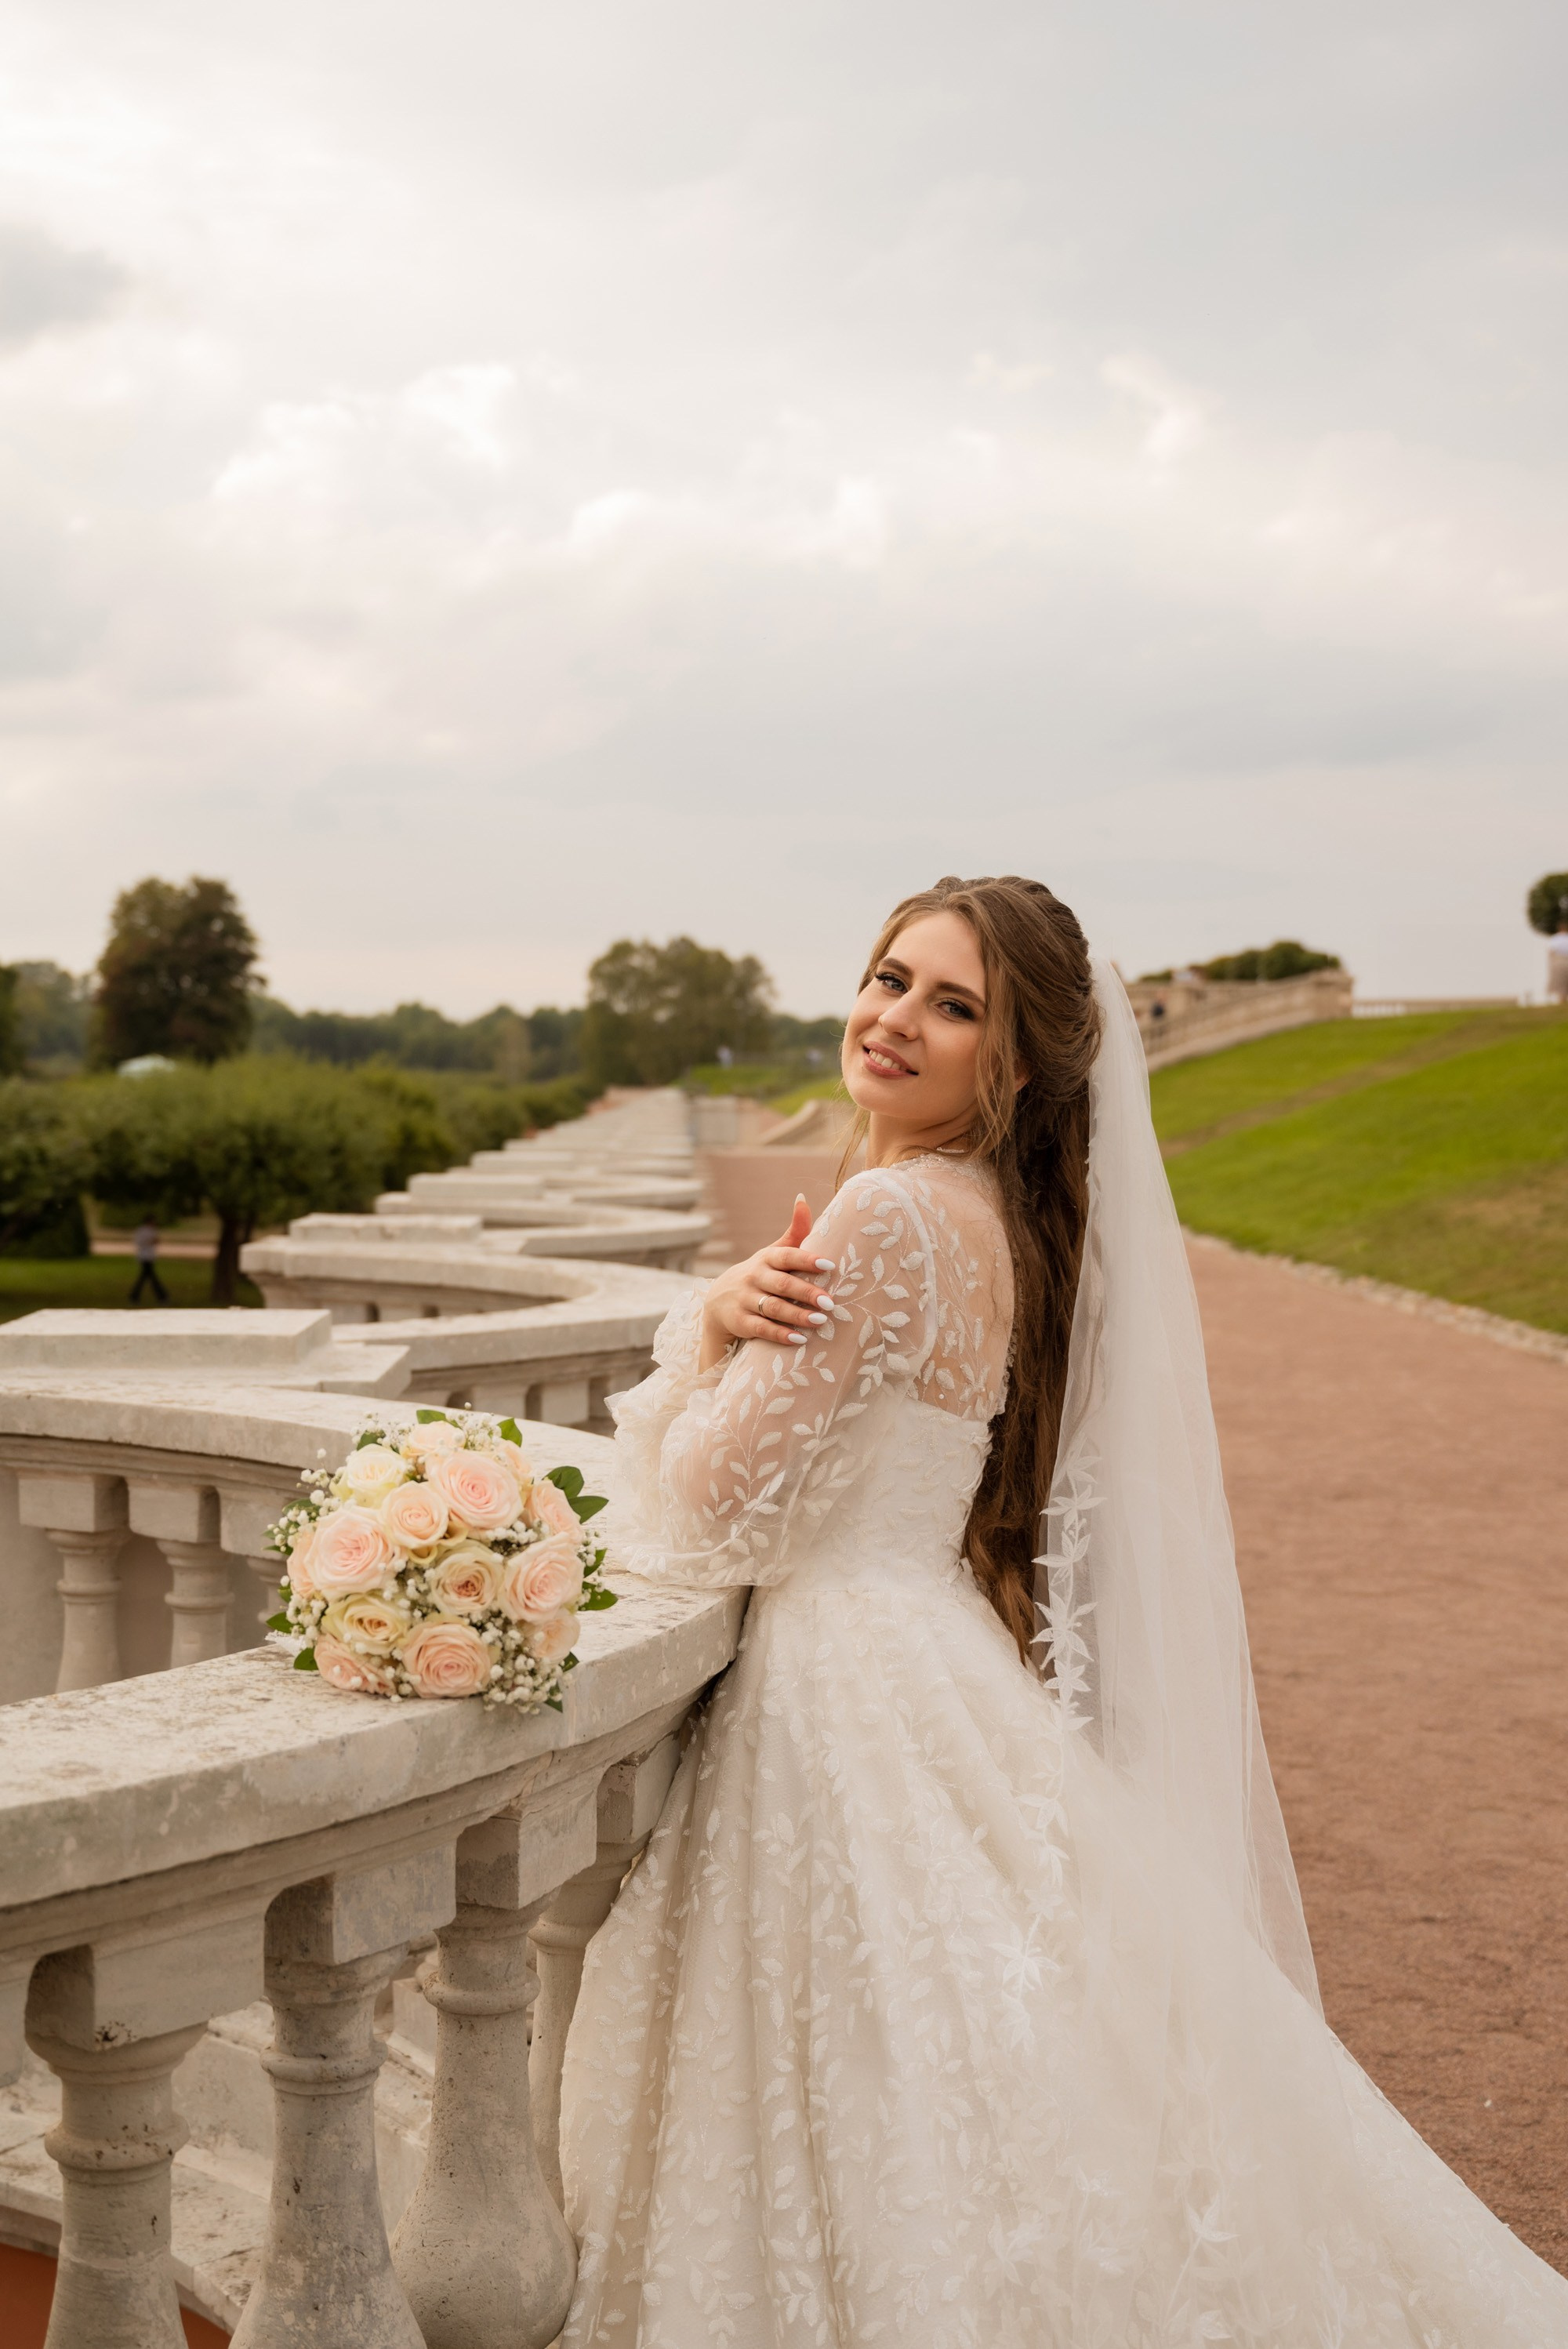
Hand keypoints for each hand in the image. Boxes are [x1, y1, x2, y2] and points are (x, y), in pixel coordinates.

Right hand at [698, 1194, 837, 1370]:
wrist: (718, 1301)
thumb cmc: (759, 1274)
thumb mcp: (773, 1253)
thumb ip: (794, 1233)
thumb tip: (803, 1199)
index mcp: (766, 1259)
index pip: (787, 1256)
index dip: (807, 1260)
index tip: (829, 1266)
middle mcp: (754, 1277)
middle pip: (782, 1285)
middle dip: (806, 1293)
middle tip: (830, 1302)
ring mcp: (744, 1300)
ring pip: (772, 1307)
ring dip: (796, 1315)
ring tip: (820, 1321)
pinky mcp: (739, 1321)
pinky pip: (761, 1328)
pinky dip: (779, 1334)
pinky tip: (799, 1339)